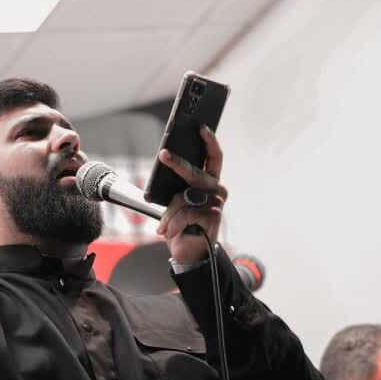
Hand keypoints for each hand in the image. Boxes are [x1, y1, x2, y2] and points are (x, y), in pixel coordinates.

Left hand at [155, 122, 227, 266]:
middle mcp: (217, 190)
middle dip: (177, 163)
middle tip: (164, 154)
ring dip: (168, 215)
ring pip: (183, 198)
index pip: (214, 157)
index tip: (201, 127)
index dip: (209, 141)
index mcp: (210, 182)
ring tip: (163, 227)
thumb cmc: (182, 223)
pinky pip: (184, 213)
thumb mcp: (178, 200)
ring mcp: (217, 203)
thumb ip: (179, 184)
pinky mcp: (214, 216)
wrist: (189, 252)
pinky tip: (167, 232)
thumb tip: (167, 161)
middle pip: (195, 172)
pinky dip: (171, 224)